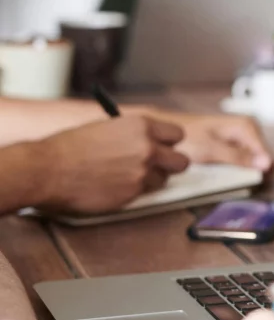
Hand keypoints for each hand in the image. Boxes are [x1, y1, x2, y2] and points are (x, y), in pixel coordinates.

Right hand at [35, 117, 188, 213]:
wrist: (46, 169)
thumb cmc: (69, 147)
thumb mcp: (108, 128)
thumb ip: (134, 135)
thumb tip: (150, 142)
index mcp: (141, 125)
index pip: (176, 134)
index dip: (169, 143)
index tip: (162, 147)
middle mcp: (148, 148)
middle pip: (181, 161)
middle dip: (170, 164)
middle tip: (156, 166)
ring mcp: (142, 172)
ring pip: (164, 180)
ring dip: (151, 180)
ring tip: (127, 176)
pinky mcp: (132, 193)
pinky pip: (144, 194)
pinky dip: (135, 191)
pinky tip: (115, 185)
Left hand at [155, 112, 271, 171]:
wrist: (168, 134)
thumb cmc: (186, 137)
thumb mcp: (212, 150)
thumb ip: (239, 157)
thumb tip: (266, 164)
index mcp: (247, 127)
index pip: (267, 158)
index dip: (259, 173)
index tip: (247, 183)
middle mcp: (249, 132)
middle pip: (262, 162)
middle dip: (250, 174)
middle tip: (231, 181)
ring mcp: (242, 141)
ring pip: (253, 165)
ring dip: (241, 175)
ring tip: (223, 176)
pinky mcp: (235, 150)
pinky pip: (242, 165)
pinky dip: (234, 172)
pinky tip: (221, 173)